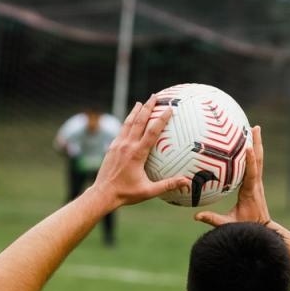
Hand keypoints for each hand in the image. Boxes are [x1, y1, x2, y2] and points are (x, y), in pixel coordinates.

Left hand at [87, 94, 190, 209]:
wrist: (103, 193)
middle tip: (155, 96)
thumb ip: (168, 185)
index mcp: (137, 154)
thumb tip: (186, 182)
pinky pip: (121, 130)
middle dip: (147, 107)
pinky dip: (127, 121)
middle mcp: (127, 145)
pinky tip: (130, 119)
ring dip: (135, 111)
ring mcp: (118, 145)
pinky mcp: (112, 147)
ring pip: (128, 123)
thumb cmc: (126, 194)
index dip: (161, 119)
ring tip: (141, 102)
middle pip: (139, 121)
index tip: (169, 109)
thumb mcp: (148, 191)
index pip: (152, 132)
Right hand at [195, 125, 269, 228]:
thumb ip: (213, 220)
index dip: (250, 160)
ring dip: (257, 144)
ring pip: (259, 160)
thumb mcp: (229, 225)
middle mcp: (256, 184)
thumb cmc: (246, 228)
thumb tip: (196, 216)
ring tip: (255, 129)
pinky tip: (250, 145)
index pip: (251, 173)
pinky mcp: (257, 184)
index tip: (248, 146)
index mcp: (250, 191)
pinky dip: (254, 153)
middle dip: (257, 143)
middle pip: (258, 160)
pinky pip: (256, 165)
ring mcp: (258, 183)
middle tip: (256, 127)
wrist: (263, 230)